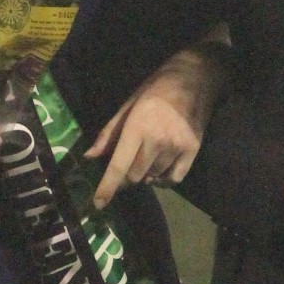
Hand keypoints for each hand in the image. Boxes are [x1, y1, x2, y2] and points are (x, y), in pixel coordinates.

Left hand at [86, 44, 226, 205]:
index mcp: (137, 128)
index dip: (107, 187)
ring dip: (147, 173)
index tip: (99, 204)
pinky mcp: (192, 151)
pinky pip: (174, 179)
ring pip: (153, 177)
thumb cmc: (155, 90)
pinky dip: (164, 179)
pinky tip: (161, 167)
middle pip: (135, 176)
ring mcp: (176, 147)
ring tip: (149, 154)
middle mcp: (157, 141)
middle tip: (129, 162)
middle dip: (128, 175)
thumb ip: (109, 134)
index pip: (119, 165)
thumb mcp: (127, 106)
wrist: (193, 79)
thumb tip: (89, 156)